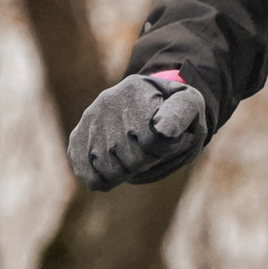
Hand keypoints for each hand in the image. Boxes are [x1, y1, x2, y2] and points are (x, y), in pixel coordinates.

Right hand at [67, 71, 207, 190]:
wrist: (150, 103)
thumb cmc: (174, 111)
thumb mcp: (189, 106)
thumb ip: (181, 115)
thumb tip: (162, 131)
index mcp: (137, 89)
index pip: (152, 139)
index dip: (164, 151)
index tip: (168, 139)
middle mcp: (107, 100)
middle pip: (130, 158)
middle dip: (146, 163)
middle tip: (152, 149)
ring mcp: (90, 119)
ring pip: (108, 169)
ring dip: (126, 172)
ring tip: (135, 155)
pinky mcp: (78, 135)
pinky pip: (86, 170)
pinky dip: (102, 179)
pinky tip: (114, 171)